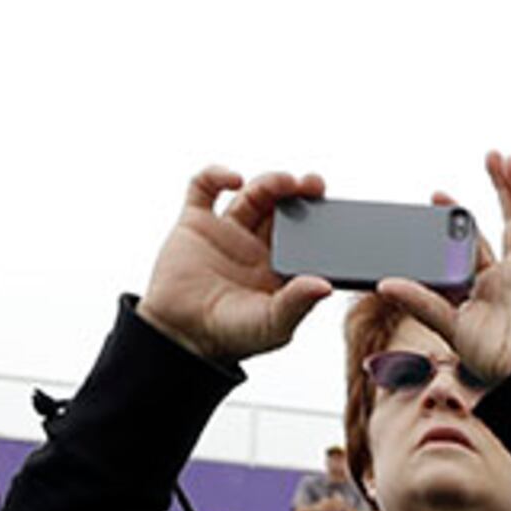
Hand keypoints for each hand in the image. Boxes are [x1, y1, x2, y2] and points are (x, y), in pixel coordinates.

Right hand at [138, 165, 335, 364]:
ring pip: (253, 194)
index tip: (332, 209)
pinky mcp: (195, 223)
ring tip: (283, 182)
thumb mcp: (272, 325)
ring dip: (270, 183)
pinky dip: (217, 175)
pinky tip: (234, 179)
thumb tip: (326, 286)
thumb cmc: (230, 336)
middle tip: (314, 184)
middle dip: (300, 192)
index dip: (319, 219)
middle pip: (282, 207)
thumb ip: (297, 303)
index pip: (306, 236)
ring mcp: (227, 232)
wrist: (179, 334)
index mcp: (280, 267)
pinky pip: (204, 188)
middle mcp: (256, 246)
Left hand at [375, 150, 510, 389]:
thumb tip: (384, 284)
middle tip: (488, 156)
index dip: (459, 215)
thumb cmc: (491, 361)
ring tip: (509, 159)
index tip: (438, 195)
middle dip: (500, 187)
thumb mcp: (448, 325)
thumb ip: (420, 302)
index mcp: (486, 285)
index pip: (474, 241)